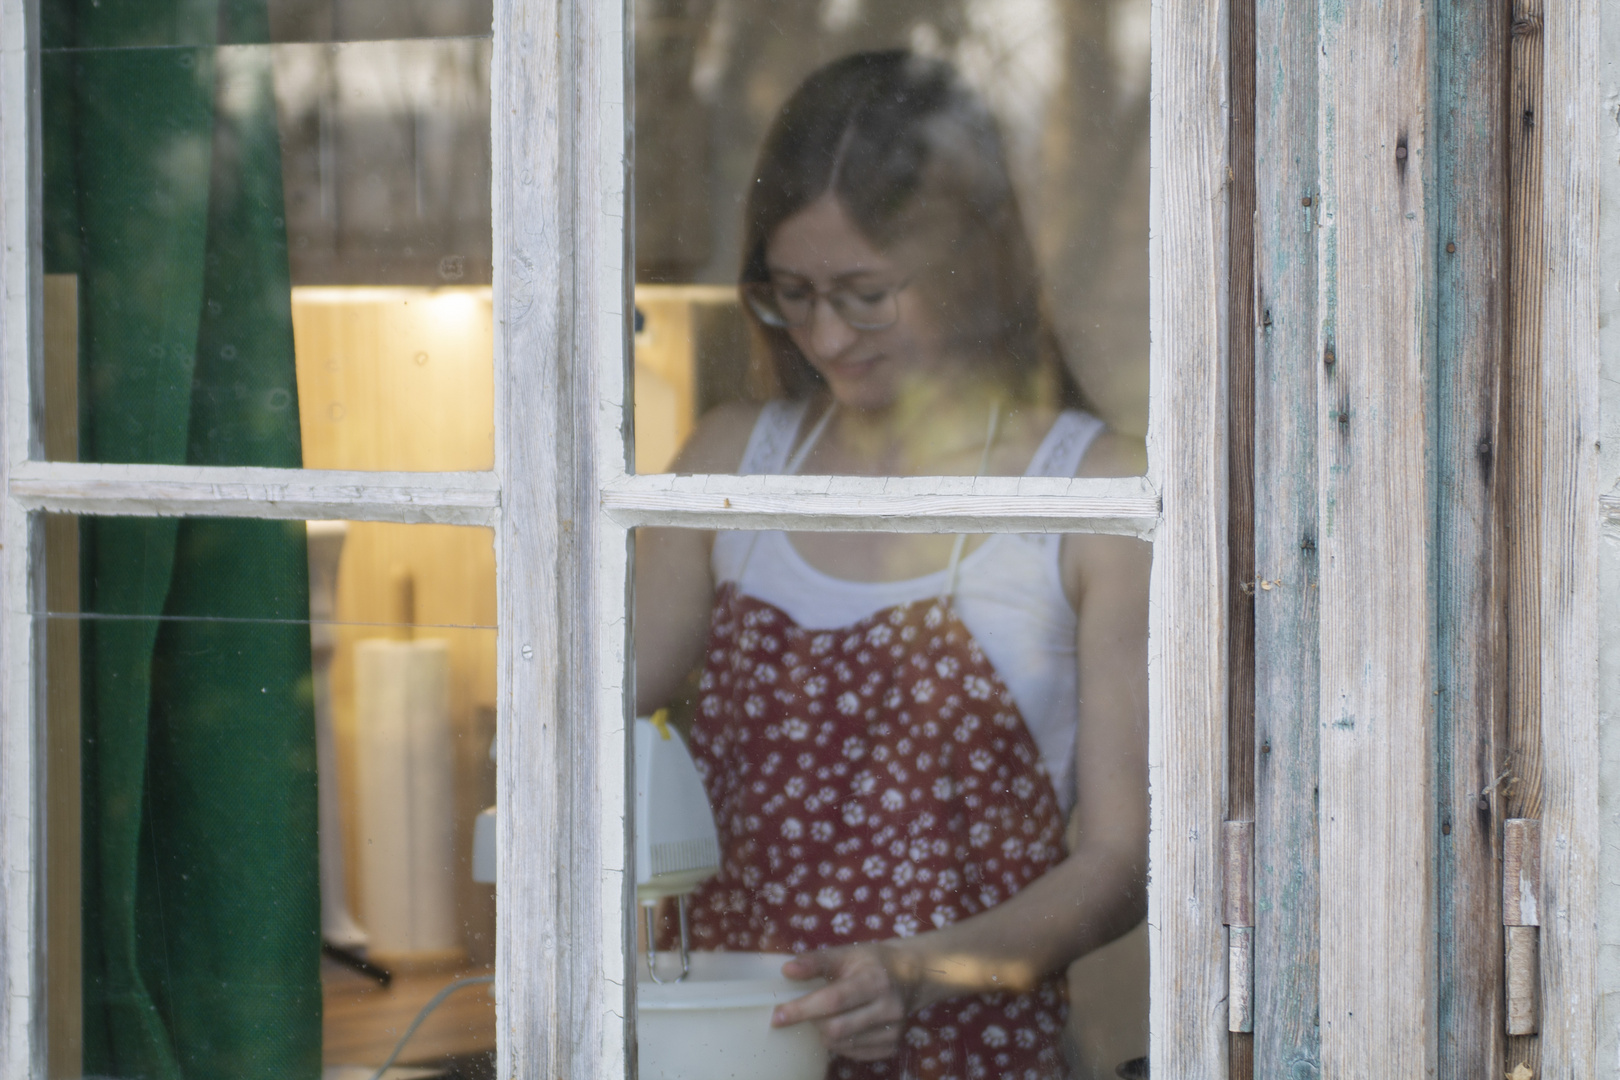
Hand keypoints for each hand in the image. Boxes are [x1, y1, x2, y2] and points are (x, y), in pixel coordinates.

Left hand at [771, 945, 920, 1061]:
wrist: (911, 975)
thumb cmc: (871, 962)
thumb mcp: (846, 953)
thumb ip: (816, 961)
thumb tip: (786, 970)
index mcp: (875, 980)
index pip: (833, 1000)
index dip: (803, 1009)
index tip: (777, 1016)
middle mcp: (888, 1008)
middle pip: (836, 1028)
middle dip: (812, 1022)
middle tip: (803, 1012)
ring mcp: (893, 1031)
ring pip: (842, 1044)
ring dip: (824, 1033)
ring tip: (825, 1016)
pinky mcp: (893, 1046)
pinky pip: (854, 1054)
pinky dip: (839, 1043)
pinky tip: (842, 1025)